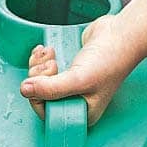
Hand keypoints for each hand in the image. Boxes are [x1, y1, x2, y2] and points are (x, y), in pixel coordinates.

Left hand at [19, 15, 137, 123]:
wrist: (122, 33)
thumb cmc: (110, 60)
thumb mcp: (79, 79)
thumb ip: (51, 88)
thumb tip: (24, 90)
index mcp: (81, 113)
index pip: (47, 113)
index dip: (38, 97)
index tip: (46, 81)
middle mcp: (74, 101)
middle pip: (39, 96)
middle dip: (38, 78)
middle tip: (51, 65)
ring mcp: (69, 85)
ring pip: (38, 81)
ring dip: (37, 65)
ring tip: (49, 55)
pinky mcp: (66, 69)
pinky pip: (42, 68)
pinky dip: (40, 58)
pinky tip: (46, 50)